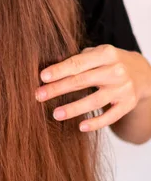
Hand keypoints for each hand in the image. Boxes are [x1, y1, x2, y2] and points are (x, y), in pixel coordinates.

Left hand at [35, 44, 150, 132]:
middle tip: (39, 95)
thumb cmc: (109, 62)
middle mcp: (116, 70)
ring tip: (55, 114)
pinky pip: (110, 116)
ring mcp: (123, 88)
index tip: (42, 77)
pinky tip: (80, 127)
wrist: (141, 73)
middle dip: (58, 89)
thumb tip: (48, 72)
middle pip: (82, 81)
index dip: (59, 70)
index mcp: (106, 53)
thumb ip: (78, 60)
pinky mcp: (127, 104)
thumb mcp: (97, 54)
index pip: (78, 63)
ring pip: (95, 101)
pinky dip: (96, 123)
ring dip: (73, 108)